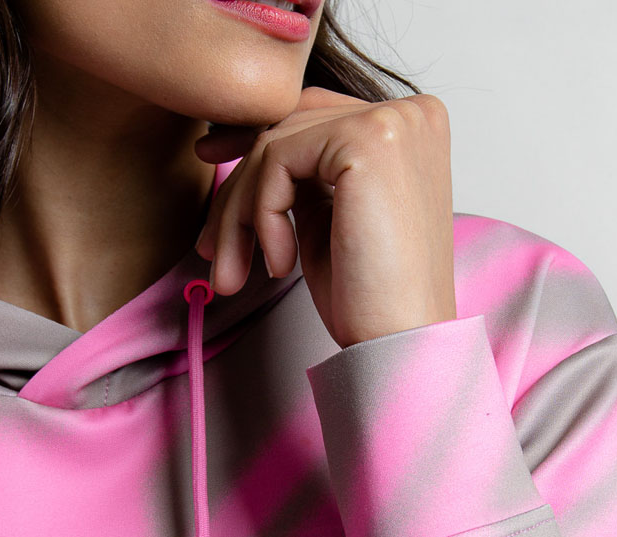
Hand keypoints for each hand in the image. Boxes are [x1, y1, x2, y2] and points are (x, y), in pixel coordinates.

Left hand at [193, 86, 456, 349]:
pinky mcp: (368, 140)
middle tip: (207, 245)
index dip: (255, 139)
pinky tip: (279, 265)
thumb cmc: (371, 301)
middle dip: (237, 188)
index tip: (208, 158)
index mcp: (409, 128)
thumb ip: (307, 176)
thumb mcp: (332, 220)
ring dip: (240, 215)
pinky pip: (277, 161)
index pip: (313, 113)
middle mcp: (408, 112)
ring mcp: (391, 121)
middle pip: (289, 126)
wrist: (401, 343)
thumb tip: (252, 148)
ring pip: (275, 145)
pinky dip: (262, 216)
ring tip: (232, 273)